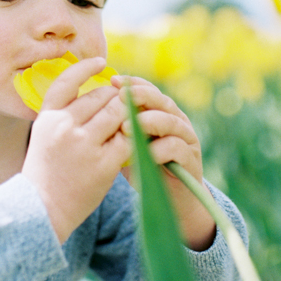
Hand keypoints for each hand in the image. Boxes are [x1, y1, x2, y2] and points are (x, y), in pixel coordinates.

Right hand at [22, 57, 130, 242]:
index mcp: (48, 117)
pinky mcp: (103, 164)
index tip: (102, 63)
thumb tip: (97, 94)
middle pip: (100, 96)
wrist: (42, 209)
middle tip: (123, 105)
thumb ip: (64, 115)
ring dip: (128, 114)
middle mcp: (64, 126)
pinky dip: (136, 136)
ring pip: (118, 113)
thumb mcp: (44, 136)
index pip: (67, 81)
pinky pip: (129, 139)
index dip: (85, 68)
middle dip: (115, 98)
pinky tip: (139, 138)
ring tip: (131, 121)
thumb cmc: (45, 171)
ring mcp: (84, 145)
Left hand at [114, 76, 216, 251]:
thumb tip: (88, 110)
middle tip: (120, 97)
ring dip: (148, 121)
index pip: (148, 89)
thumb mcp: (125, 144)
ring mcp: (187, 139)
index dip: (132, 83)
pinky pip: (177, 148)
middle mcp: (176, 120)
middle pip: (161, 100)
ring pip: (171, 121)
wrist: (169, 199)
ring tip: (126, 127)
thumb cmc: (142, 167)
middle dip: (141, 96)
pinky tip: (143, 153)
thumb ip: (117, 127)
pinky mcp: (191, 160)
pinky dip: (159, 149)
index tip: (112, 81)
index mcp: (160, 112)